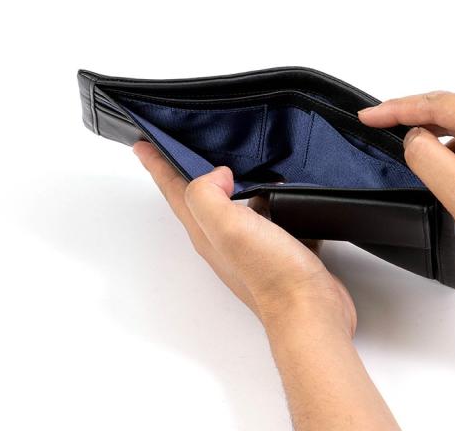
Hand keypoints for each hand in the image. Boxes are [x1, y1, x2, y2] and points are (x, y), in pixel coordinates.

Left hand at [133, 141, 355, 336]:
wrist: (311, 310)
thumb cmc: (273, 274)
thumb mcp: (228, 227)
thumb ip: (209, 195)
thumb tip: (217, 174)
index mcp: (205, 231)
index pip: (173, 190)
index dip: (156, 164)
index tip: (143, 145)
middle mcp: (221, 239)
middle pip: (195, 197)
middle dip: (183, 172)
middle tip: (175, 150)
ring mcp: (248, 245)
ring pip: (229, 204)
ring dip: (224, 183)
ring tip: (224, 163)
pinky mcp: (276, 247)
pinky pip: (262, 214)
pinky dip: (262, 197)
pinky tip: (273, 188)